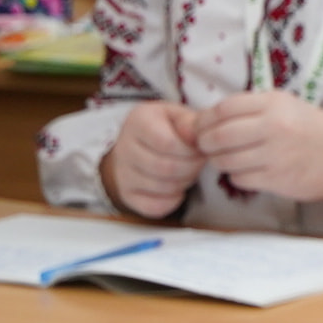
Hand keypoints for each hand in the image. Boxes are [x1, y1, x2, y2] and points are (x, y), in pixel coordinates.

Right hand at [103, 101, 202, 219]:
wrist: (139, 142)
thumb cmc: (167, 126)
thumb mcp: (179, 115)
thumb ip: (191, 123)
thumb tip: (197, 137)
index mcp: (138, 121)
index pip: (167, 143)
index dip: (191, 150)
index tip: (201, 148)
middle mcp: (124, 147)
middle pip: (165, 168)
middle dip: (192, 167)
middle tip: (199, 162)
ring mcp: (122, 174)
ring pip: (161, 188)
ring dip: (184, 182)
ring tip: (189, 171)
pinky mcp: (126, 194)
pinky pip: (153, 207)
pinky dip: (173, 202)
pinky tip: (178, 189)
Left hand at [194, 92, 322, 207]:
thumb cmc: (314, 130)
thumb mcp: (287, 107)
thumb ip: (252, 109)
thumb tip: (207, 120)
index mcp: (275, 103)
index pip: (224, 108)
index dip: (205, 119)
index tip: (200, 126)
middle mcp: (274, 126)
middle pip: (219, 135)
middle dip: (205, 142)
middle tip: (207, 145)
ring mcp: (275, 154)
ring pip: (225, 160)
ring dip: (219, 161)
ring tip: (228, 158)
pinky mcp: (275, 179)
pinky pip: (239, 178)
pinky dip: (237, 176)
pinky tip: (248, 170)